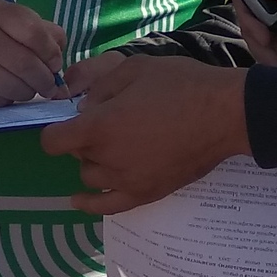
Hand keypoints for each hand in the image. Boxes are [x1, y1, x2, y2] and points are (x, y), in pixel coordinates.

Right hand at [0, 0, 68, 106]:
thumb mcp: (15, 23)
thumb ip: (44, 35)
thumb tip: (61, 65)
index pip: (33, 32)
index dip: (50, 52)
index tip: (55, 64)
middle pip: (24, 63)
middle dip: (44, 79)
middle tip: (49, 86)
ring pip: (12, 85)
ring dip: (27, 92)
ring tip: (28, 89)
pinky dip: (7, 100)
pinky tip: (4, 91)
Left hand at [45, 53, 248, 213]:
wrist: (223, 114)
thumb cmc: (180, 85)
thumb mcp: (135, 69)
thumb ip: (100, 87)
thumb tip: (83, 107)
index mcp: (99, 127)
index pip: (53, 140)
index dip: (55, 129)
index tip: (68, 120)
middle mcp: (107, 159)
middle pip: (76, 155)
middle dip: (84, 138)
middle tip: (110, 120)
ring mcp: (126, 181)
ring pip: (90, 177)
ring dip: (94, 161)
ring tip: (115, 145)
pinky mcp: (146, 194)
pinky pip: (107, 207)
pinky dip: (90, 204)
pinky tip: (79, 200)